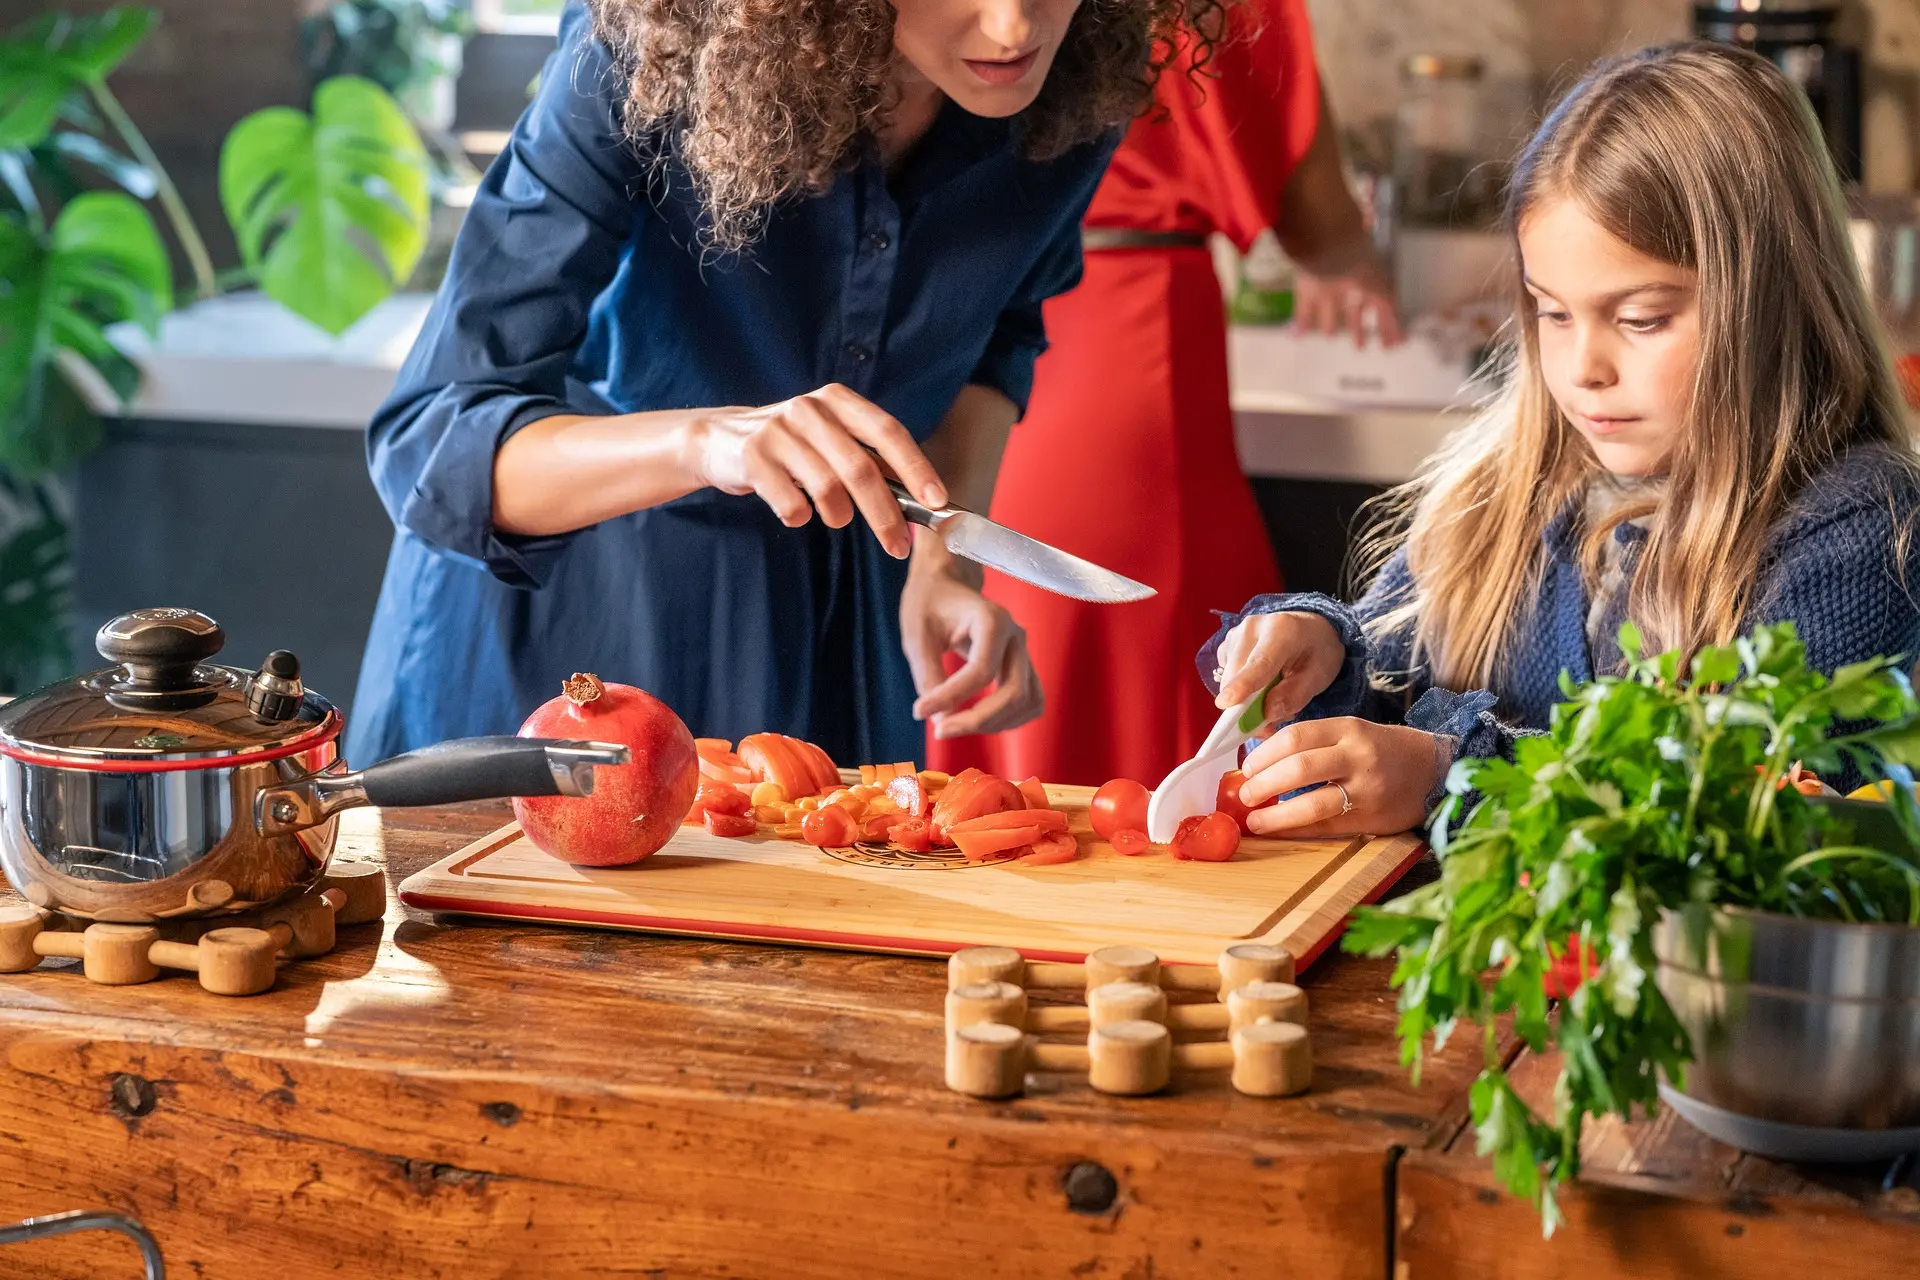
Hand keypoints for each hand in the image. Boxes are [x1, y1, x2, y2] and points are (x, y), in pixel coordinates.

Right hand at [691, 383, 947, 558]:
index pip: (887, 432)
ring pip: (827, 488)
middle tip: (897, 546)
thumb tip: (922, 501)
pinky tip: (796, 512)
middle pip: (860, 468)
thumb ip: (868, 461)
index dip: (915, 467)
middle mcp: (809, 409)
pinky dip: (800, 517)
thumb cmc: (791, 448)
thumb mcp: (830, 440)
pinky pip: (791, 503)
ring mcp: (778, 430)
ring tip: (835, 518)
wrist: (719, 440)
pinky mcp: (751, 456)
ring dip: (839, 516)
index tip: (937, 501)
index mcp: (838, 401)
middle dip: (885, 514)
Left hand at [900, 557, 1041, 737]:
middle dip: (977, 720)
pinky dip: (1008, 719)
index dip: (951, 698)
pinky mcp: (1024, 667)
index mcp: (993, 620)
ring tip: (956, 724)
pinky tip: (976, 719)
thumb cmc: (928, 604)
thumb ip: (929, 677)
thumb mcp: (917, 637)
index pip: (981, 671)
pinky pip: (1029, 702)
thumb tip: (942, 721)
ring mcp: (1024, 653)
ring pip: (1027, 703)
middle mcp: (1016, 637)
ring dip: (994, 724)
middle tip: (940, 730)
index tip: (919, 711)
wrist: (945, 586)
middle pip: (1014, 693)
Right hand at [1212, 611, 1346, 728]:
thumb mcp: (1318, 676)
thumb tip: (1266, 713)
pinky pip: (1226, 676)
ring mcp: (1235, 633)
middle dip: (1246, 707)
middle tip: (1269, 724)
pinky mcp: (1226, 643)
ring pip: (1228, 679)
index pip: (1260, 662)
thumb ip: (1294, 696)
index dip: (1242, 684)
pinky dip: (1239, 690)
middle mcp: (1252, 627)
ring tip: (1271, 696)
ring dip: (1244, 699)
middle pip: (1238, 675)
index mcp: (1282, 630)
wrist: (1310, 629)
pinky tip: (1260, 685)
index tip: (1225, 704)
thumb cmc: (1318, 653)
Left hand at [1238, 717, 1448, 836]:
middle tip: (1245, 794)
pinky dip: (1297, 831)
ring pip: (1312, 803)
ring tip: (1254, 820)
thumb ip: (1314, 743)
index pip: (1295, 736)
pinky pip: (1327, 827)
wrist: (1435, 771)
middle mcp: (1357, 756)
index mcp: (1348, 729)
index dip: (1263, 754)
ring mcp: (1366, 789)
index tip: (1246, 767)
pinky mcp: (1372, 818)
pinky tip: (1278, 832)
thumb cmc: (1384, 751)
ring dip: (1276, 815)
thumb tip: (1261, 761)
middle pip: (1299, 768)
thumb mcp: (1353, 733)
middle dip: (1263, 783)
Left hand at [1293, 253, 1403, 348]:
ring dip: (1330, 324)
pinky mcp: (1306, 286)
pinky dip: (1299, 323)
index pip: (1383, 305)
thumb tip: (1402, 339)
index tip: (1390, 343)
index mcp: (1373, 279)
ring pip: (1330, 308)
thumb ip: (1392, 316)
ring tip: (1330, 337)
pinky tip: (1295, 336)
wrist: (1332, 244)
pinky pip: (1302, 309)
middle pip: (1355, 308)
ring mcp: (1328, 283)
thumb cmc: (1364, 265)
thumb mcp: (1385, 292)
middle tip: (1360, 348)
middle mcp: (1351, 280)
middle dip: (1358, 328)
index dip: (1387, 324)